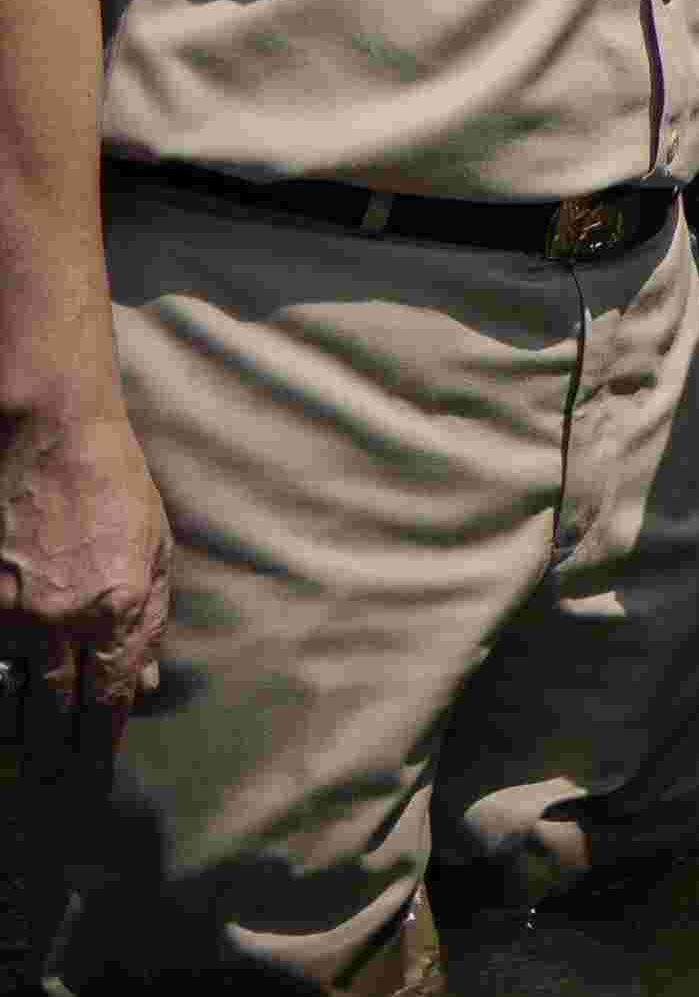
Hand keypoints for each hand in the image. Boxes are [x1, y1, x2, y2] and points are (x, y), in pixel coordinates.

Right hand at [0, 407, 170, 765]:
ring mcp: (9, 611)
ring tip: (24, 762)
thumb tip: (145, 681)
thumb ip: (149, 621)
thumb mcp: (155, 550)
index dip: (103, 744)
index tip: (97, 776)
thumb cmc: (113, 486)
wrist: (48, 435)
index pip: (110, 700)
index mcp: (118, 608)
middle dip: (57, 758)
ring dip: (18, 733)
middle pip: (56, 712)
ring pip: (8, 696)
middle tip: (57, 791)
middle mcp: (61, 619)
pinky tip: (0, 707)